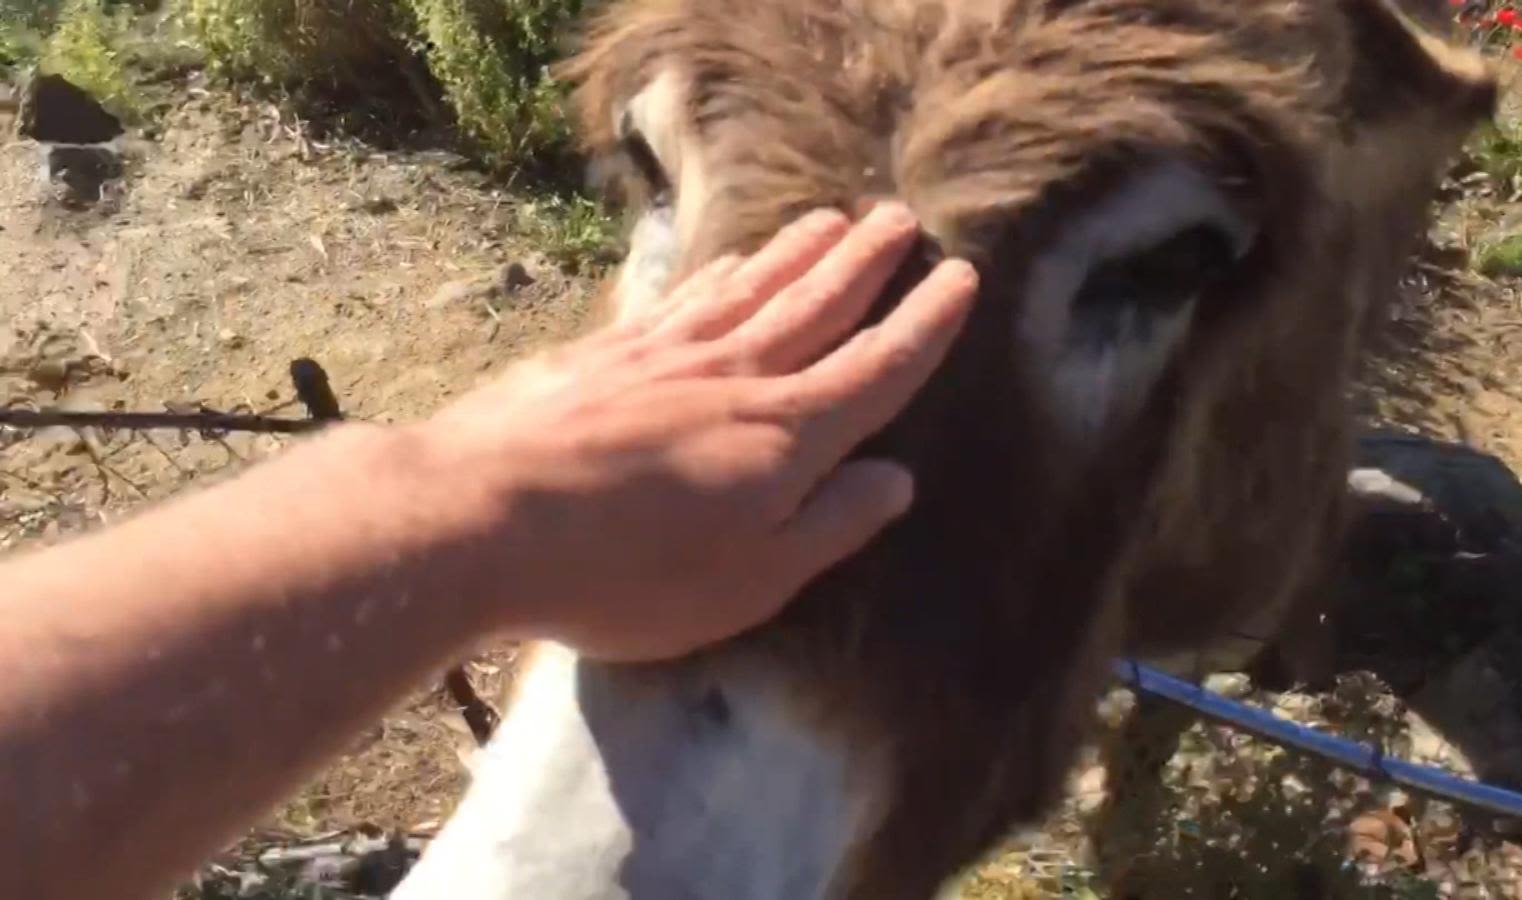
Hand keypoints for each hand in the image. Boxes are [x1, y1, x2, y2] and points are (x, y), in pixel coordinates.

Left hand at [422, 202, 977, 660]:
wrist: (482, 515)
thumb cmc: (627, 574)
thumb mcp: (749, 582)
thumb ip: (829, 526)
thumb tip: (898, 480)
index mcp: (785, 436)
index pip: (876, 370)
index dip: (924, 327)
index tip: (961, 278)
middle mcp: (736, 376)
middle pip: (818, 307)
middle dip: (868, 264)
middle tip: (901, 218)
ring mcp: (667, 353)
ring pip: (754, 288)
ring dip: (800, 253)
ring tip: (834, 219)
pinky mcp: (606, 351)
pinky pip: (686, 295)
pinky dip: (722, 271)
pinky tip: (732, 262)